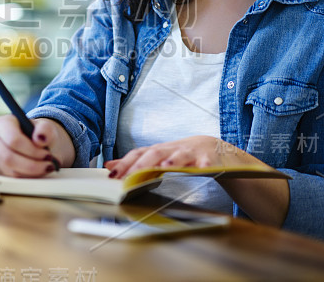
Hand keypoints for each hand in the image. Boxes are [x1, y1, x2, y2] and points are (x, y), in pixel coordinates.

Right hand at [0, 116, 71, 176]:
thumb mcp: (47, 127)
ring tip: (46, 167)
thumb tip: (40, 138)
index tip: (47, 154)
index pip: (13, 140)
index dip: (31, 150)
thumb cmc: (39, 133)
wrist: (38, 141)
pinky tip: (38, 171)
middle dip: (31, 164)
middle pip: (8, 157)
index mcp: (2, 123)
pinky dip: (28, 177)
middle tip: (48, 164)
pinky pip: (11, 178)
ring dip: (31, 172)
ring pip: (10, 170)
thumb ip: (45, 129)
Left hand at [104, 135, 232, 177]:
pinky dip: (204, 165)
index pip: (139, 154)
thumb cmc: (181, 155)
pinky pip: (207, 162)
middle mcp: (173, 150)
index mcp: (159, 151)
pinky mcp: (210, 159)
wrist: (214, 148)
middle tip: (130, 176)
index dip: (125, 164)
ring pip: (180, 155)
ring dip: (172, 160)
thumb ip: (134, 162)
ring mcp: (191, 153)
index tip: (112, 175)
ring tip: (164, 167)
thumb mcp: (157, 157)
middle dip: (142, 165)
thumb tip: (109, 166)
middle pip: (156, 153)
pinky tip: (202, 170)